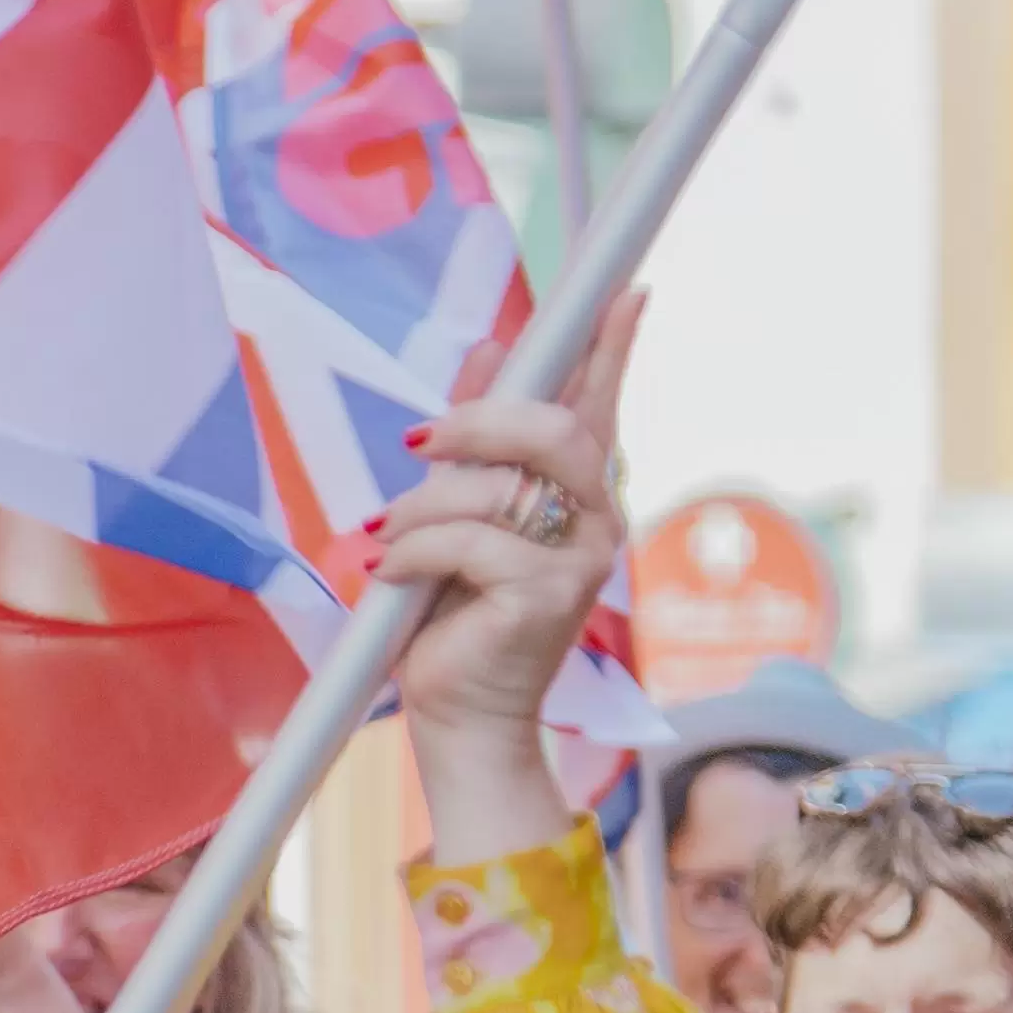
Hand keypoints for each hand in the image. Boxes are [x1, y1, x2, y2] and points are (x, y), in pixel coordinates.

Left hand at [374, 289, 638, 758]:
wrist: (462, 722)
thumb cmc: (457, 622)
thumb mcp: (459, 516)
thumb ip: (477, 445)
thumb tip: (491, 351)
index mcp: (577, 495)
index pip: (600, 404)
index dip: (611, 346)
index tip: (623, 291)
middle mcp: (596, 520)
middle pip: (554, 428)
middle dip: (478, 422)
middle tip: (419, 444)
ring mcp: (581, 560)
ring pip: (495, 488)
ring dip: (420, 509)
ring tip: (389, 543)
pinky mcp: (548, 596)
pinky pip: (467, 540)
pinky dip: (413, 552)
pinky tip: (392, 577)